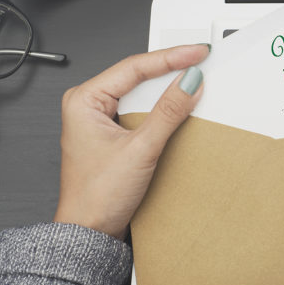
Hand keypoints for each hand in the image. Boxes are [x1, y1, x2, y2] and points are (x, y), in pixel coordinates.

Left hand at [53, 44, 209, 239]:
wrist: (89, 232)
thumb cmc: (96, 196)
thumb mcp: (140, 149)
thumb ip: (167, 113)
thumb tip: (188, 83)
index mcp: (83, 100)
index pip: (133, 67)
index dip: (170, 57)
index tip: (195, 52)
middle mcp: (88, 105)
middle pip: (138, 76)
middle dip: (170, 69)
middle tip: (199, 61)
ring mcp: (101, 119)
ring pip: (142, 93)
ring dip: (168, 90)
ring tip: (193, 82)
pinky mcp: (114, 133)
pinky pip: (142, 111)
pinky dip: (163, 109)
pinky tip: (179, 107)